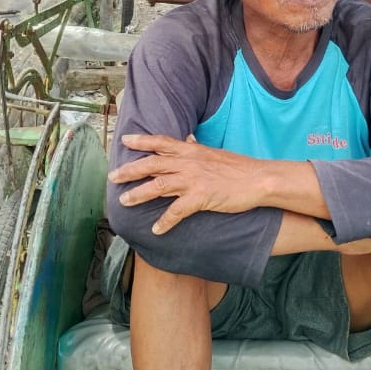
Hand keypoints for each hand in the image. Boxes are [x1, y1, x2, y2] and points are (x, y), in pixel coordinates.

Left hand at [109, 133, 262, 234]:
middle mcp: (188, 162)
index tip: (124, 140)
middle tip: (112, 177)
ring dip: (139, 194)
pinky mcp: (201, 197)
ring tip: (124, 202)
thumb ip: (197, 148)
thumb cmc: (237, 167)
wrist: (258, 179)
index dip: (141, 140)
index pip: (161, 142)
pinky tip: (156, 230)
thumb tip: (188, 139)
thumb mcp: (214, 153)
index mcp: (191, 150)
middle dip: (130, 170)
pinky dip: (165, 221)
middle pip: (152, 164)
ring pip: (159, 185)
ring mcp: (193, 180)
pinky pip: (177, 211)